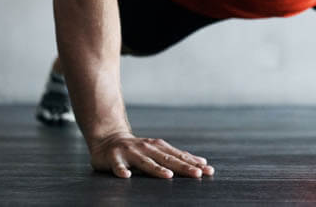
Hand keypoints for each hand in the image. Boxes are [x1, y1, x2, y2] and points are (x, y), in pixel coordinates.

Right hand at [89, 132, 214, 178]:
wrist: (108, 139)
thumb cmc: (137, 149)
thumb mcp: (157, 151)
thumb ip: (176, 157)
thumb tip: (202, 163)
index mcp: (158, 147)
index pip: (179, 156)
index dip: (193, 163)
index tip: (208, 170)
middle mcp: (146, 148)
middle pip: (167, 160)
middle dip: (183, 167)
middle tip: (198, 174)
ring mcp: (130, 152)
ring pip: (145, 162)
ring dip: (156, 169)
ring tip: (168, 176)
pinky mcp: (113, 158)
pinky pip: (117, 166)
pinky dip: (121, 171)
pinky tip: (126, 176)